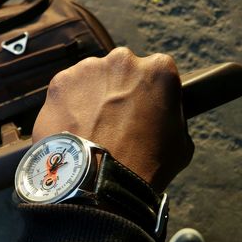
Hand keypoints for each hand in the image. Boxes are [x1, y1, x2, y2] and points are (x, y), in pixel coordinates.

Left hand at [32, 47, 193, 192]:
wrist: (97, 181)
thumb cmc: (144, 166)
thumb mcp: (181, 142)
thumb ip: (171, 115)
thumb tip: (160, 114)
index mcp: (158, 70)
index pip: (156, 72)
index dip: (149, 93)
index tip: (142, 109)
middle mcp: (122, 60)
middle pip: (121, 71)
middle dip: (119, 89)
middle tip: (115, 120)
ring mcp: (87, 69)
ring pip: (92, 79)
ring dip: (92, 96)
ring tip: (91, 127)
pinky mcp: (60, 82)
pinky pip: (67, 91)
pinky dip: (68, 105)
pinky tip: (74, 127)